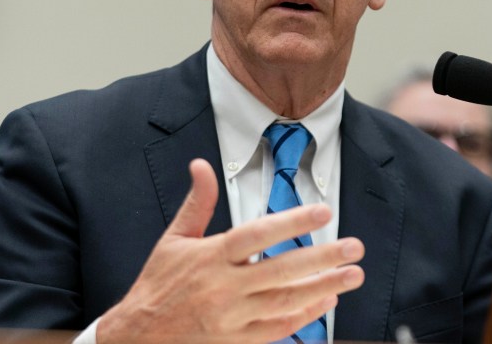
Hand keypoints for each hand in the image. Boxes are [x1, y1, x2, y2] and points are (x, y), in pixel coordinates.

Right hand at [96, 158, 364, 342]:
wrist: (138, 337)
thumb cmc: (158, 285)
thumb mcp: (174, 239)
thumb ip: (197, 202)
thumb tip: (201, 165)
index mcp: (210, 257)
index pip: (257, 235)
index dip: (291, 222)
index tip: (323, 213)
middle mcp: (223, 288)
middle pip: (281, 270)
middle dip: (322, 258)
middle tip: (354, 247)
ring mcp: (232, 318)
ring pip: (285, 302)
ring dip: (322, 287)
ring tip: (352, 275)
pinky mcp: (237, 341)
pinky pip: (278, 329)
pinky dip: (304, 316)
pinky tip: (326, 300)